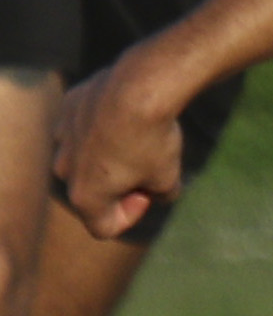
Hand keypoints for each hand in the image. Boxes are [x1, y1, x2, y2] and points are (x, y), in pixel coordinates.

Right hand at [54, 58, 183, 238]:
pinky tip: (127, 115)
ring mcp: (61, 138)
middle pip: (92, 191)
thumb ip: (159, 195)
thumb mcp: (169, 180)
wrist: (139, 88)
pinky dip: (103, 128)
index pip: (104, 227)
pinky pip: (83, 128)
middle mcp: (64, 169)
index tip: (149, 193)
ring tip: (138, 139)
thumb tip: (155, 191)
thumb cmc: (153, 140)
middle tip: (148, 166)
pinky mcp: (67, 110)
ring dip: (108, 157)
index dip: (132, 215)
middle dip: (119, 186)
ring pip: (85, 158)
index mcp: (84, 196)